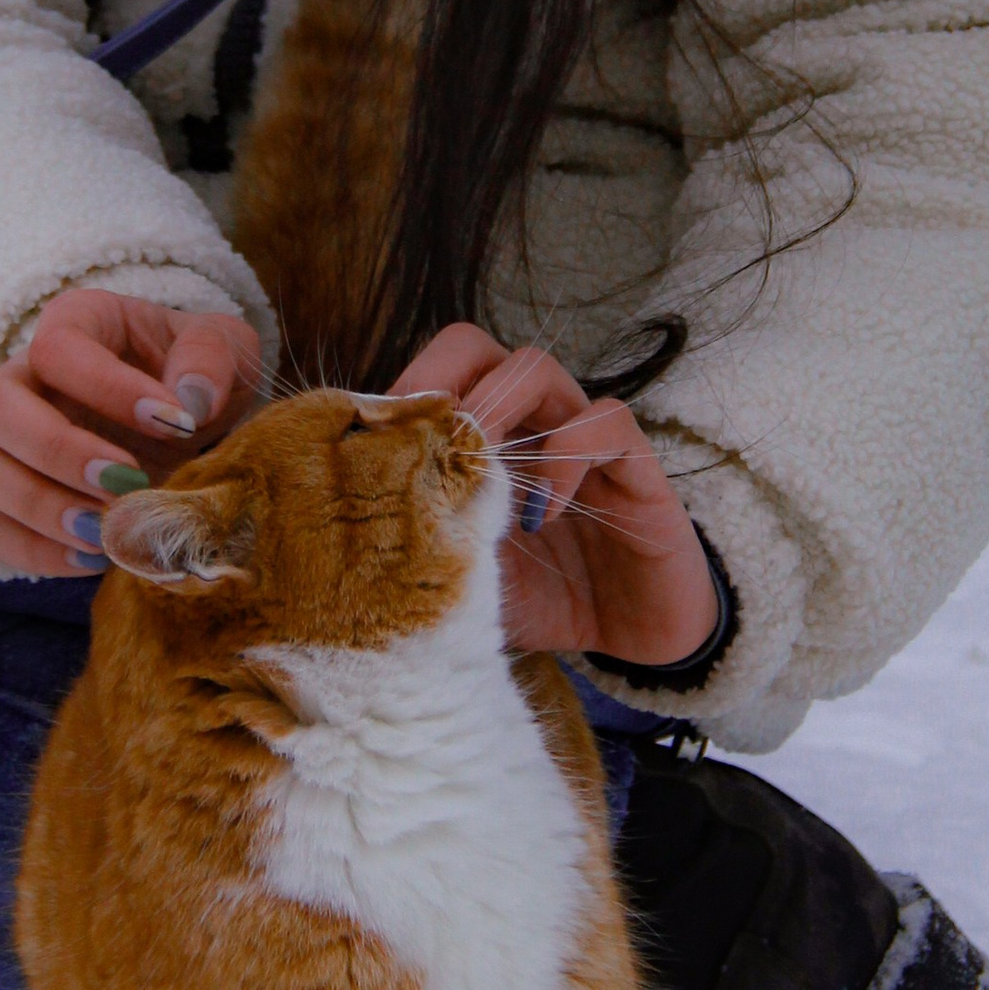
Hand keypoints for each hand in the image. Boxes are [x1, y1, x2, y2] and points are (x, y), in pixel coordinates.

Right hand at [0, 288, 264, 578]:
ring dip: (41, 505)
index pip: (55, 346)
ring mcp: (13, 443)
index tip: (173, 422)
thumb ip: (212, 358)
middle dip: (56, 450)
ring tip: (108, 528)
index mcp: (77, 325)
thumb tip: (188, 400)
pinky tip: (98, 556)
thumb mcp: (227, 348)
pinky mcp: (16, 503)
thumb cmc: (203, 375)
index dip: (105, 386)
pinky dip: (38, 551)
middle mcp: (28, 379)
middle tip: (125, 478)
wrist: (201, 429)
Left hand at [388, 323, 723, 676]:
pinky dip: (564, 457)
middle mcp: (527, 422)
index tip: (369, 447)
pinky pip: (603, 424)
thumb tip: (352, 546)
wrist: (636, 641)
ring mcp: (580, 436)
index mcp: (482, 441)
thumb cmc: (548, 599)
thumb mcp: (471, 578)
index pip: (431, 379)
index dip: (397, 400)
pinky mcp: (634, 464)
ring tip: (474, 469)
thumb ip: (428, 547)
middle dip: (435, 380)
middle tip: (416, 441)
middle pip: (473, 347)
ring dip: (492, 408)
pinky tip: (541, 513)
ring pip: (533, 367)